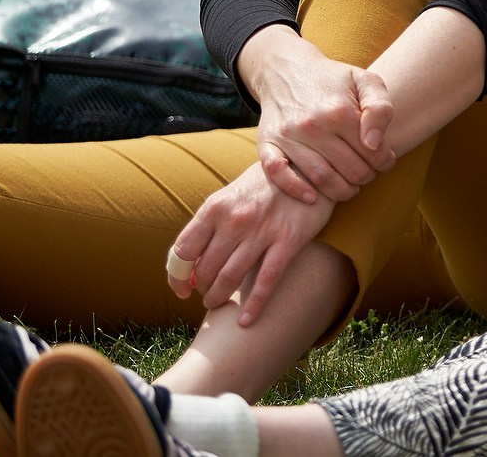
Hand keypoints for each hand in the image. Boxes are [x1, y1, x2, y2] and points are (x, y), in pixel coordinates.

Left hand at [167, 162, 334, 325]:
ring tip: (218, 304)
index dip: (177, 277)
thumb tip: (188, 259)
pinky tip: (247, 321)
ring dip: (219, 298)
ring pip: (229, 279)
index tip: (182, 290)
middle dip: (202, 289)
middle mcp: (235, 220)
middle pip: (205, 269)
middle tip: (206, 294)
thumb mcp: (231, 194)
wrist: (308, 165)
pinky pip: (266, 282)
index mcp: (215, 207)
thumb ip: (210, 223)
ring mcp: (262, 231)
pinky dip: (254, 306)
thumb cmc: (265, 183)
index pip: (182, 251)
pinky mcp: (288, 241)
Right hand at [243, 27, 395, 203]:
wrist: (288, 71)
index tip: (385, 161)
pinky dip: (295, 190)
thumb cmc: (334, 80)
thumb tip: (373, 143)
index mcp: (340, 111)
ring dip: (340, 191)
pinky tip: (312, 198)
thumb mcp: (366, 81)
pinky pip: (278, 174)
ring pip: (320, 178)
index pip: (372, 152)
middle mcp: (312, 125)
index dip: (384, 161)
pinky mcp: (267, 144)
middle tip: (368, 175)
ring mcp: (288, 136)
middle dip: (366, 177)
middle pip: (349, 170)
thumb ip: (380, 108)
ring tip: (350, 187)